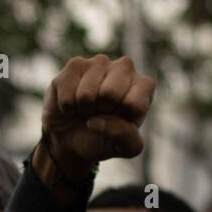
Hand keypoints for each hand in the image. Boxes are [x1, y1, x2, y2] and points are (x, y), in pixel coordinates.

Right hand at [36, 54, 155, 184]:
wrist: (73, 136)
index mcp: (144, 86)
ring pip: (86, 94)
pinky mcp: (75, 65)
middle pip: (110, 94)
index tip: (119, 120)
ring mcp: (100, 62)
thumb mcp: (124, 148)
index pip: (134, 104)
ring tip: (87, 109)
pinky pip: (67, 93)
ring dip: (83, 109)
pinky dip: (67, 106)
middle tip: (101, 114)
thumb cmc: (104, 138)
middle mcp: (125, 68)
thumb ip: (125, 138)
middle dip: (101, 112)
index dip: (120, 120)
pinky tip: (73, 102)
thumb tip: (97, 121)